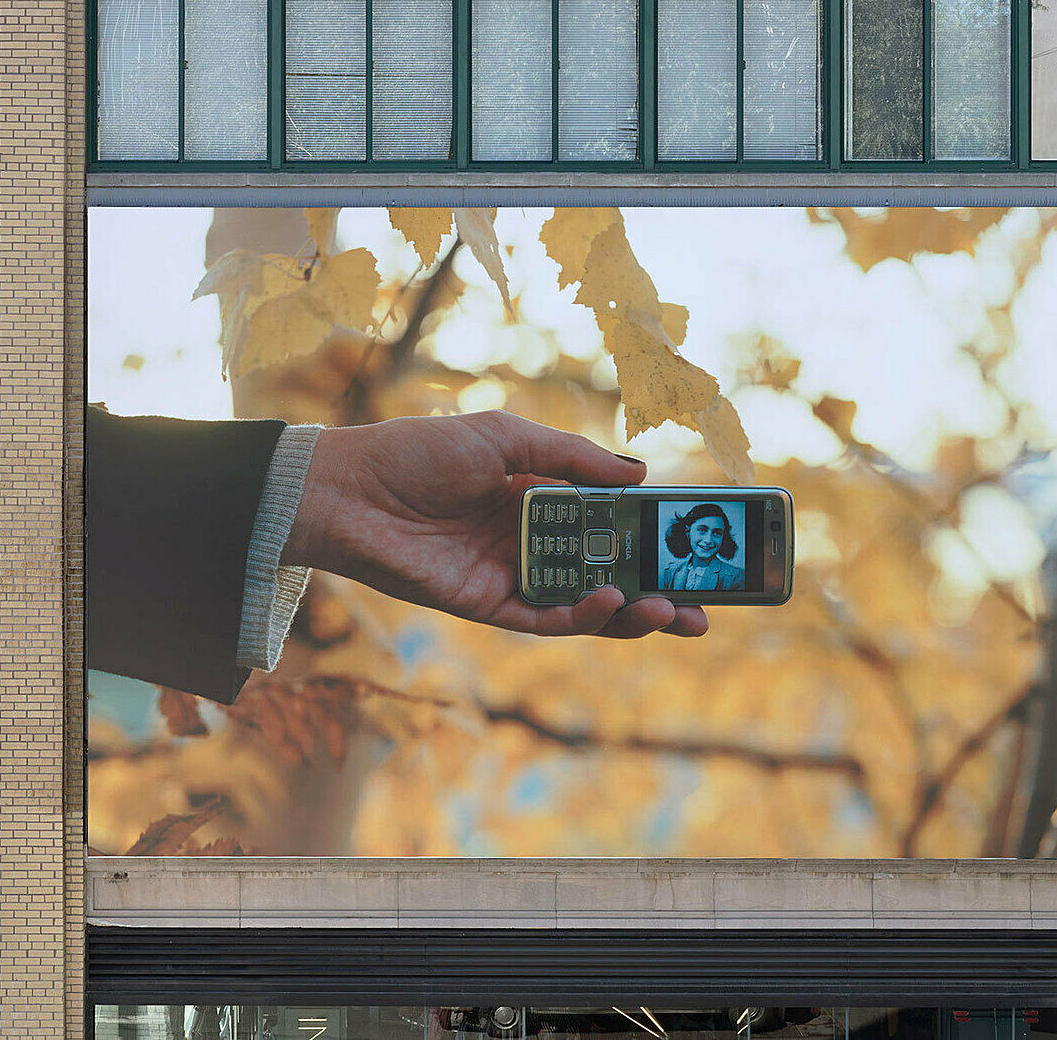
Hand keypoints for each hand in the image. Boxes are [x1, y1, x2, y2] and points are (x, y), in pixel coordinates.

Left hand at [285, 410, 708, 640]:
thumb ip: (572, 459)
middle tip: (707, 603)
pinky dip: (583, 616)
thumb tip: (640, 475)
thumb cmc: (418, 451)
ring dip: (633, 611)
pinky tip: (612, 600)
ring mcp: (512, 575)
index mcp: (538, 496)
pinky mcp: (487, 605)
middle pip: (609, 571)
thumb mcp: (505, 437)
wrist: (349, 489)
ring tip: (673, 611)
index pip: (611, 522)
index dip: (655, 537)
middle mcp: (531, 540)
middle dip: (660, 590)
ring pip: (586, 604)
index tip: (702, 545)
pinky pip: (545, 620)